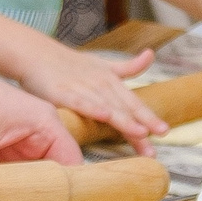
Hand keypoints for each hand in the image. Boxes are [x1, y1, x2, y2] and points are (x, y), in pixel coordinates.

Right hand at [15, 42, 164, 153]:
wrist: (37, 54)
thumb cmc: (70, 63)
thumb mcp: (103, 64)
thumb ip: (128, 67)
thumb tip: (150, 55)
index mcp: (111, 81)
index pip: (134, 103)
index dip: (149, 117)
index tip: (164, 131)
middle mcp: (101, 85)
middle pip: (124, 109)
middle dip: (141, 127)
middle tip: (154, 147)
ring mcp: (83, 88)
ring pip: (107, 107)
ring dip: (124, 120)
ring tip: (140, 133)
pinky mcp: (63, 93)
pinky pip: (80, 102)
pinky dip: (92, 108)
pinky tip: (104, 116)